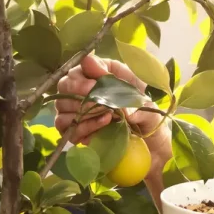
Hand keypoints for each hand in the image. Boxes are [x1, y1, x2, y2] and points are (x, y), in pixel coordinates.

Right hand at [53, 54, 170, 155]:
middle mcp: (87, 90)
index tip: (94, 84)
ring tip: (108, 115)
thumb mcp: (147, 105)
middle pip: (65, 84)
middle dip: (78, 91)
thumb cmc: (149, 118)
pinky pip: (67, 128)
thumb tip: (115, 102)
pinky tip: (102, 125)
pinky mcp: (77, 132)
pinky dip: (83, 127)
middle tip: (99, 101)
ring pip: (62, 106)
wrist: (151, 147)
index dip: (84, 73)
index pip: (82, 66)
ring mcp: (78, 112)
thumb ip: (131, 99)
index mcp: (105, 74)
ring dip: (83, 111)